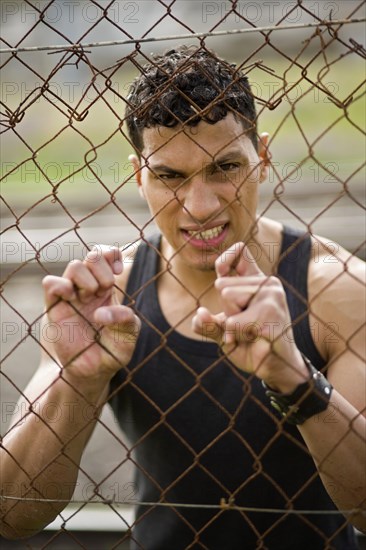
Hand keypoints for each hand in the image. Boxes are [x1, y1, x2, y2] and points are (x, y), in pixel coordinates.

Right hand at [42, 246, 139, 380]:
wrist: (91, 372)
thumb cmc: (112, 352)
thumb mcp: (128, 336)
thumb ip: (126, 320)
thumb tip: (102, 313)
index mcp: (108, 290)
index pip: (106, 256)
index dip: (111, 255)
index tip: (117, 271)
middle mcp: (89, 289)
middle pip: (92, 256)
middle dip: (101, 267)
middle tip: (105, 288)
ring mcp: (72, 296)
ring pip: (74, 265)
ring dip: (87, 277)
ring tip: (90, 296)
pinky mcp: (55, 307)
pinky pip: (51, 283)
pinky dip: (61, 285)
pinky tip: (72, 298)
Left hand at [192, 242, 307, 391]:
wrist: (274, 369)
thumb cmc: (250, 346)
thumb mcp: (223, 332)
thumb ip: (208, 323)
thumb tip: (199, 315)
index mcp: (256, 281)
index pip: (240, 253)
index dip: (225, 258)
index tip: (221, 270)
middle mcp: (267, 284)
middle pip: (222, 285)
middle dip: (225, 312)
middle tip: (244, 327)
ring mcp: (271, 297)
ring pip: (228, 299)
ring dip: (230, 325)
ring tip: (249, 332)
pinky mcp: (271, 313)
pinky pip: (234, 322)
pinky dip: (235, 335)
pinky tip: (254, 340)